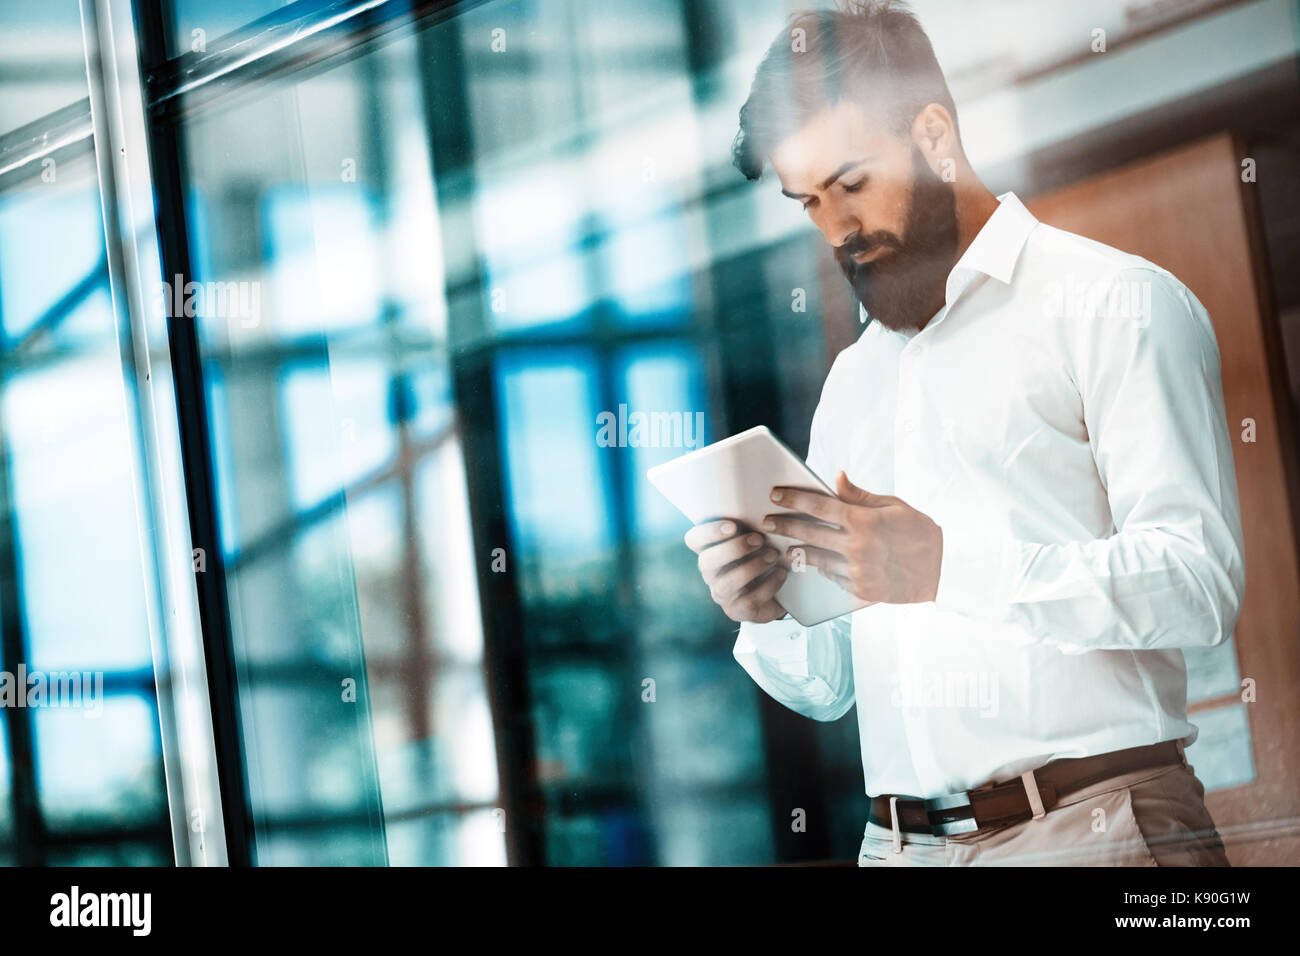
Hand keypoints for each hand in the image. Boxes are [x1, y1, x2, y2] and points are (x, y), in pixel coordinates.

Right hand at [684, 519, 787, 622]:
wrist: (778, 591)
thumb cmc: (763, 556)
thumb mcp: (755, 538)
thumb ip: (750, 523)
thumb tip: (761, 501)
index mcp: (710, 550)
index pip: (693, 540)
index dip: (708, 532)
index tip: (733, 525)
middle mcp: (711, 573)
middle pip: (706, 561)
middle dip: (734, 549)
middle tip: (759, 539)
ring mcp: (722, 594)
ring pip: (726, 583)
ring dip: (752, 567)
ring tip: (773, 555)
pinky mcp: (738, 611)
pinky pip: (749, 600)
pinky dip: (768, 585)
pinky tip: (781, 573)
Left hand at [762, 472, 942, 604]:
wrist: (943, 570)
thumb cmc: (918, 531)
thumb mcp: (892, 506)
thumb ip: (859, 495)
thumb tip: (836, 478)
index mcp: (863, 521)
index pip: (818, 506)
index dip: (792, 499)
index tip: (775, 495)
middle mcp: (856, 547)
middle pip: (808, 533)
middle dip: (783, 525)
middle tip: (767, 521)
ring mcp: (857, 571)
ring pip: (815, 559)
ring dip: (797, 551)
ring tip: (784, 544)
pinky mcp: (860, 591)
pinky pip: (831, 578)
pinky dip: (822, 569)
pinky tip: (814, 563)